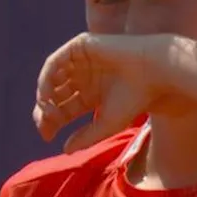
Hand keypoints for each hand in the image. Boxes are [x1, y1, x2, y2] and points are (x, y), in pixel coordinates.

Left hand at [33, 33, 159, 152]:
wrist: (152, 72)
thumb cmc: (134, 99)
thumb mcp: (107, 123)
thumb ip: (86, 137)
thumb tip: (65, 150)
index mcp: (90, 95)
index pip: (63, 109)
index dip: (52, 123)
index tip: (47, 137)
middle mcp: (83, 78)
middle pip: (54, 95)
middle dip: (46, 111)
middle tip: (44, 125)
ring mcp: (80, 61)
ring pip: (52, 78)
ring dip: (45, 94)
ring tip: (47, 111)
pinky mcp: (80, 46)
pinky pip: (55, 62)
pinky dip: (47, 77)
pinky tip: (47, 93)